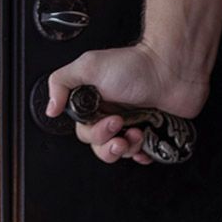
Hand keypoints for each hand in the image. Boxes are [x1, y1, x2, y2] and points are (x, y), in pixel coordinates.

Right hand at [44, 39, 209, 164]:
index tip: (110, 120)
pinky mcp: (152, 133)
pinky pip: (142, 155)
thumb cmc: (135, 65)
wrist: (172, 69)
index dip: (95, 133)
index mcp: (95, 103)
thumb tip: (50, 107)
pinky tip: (146, 146)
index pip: (85, 132)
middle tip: (122, 126)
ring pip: (121, 153)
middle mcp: (112, 115)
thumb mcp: (89, 66)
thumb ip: (61, 82)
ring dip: (127, 149)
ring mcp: (132, 124)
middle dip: (110, 144)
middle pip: (100, 146)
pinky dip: (143, 155)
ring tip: (138, 133)